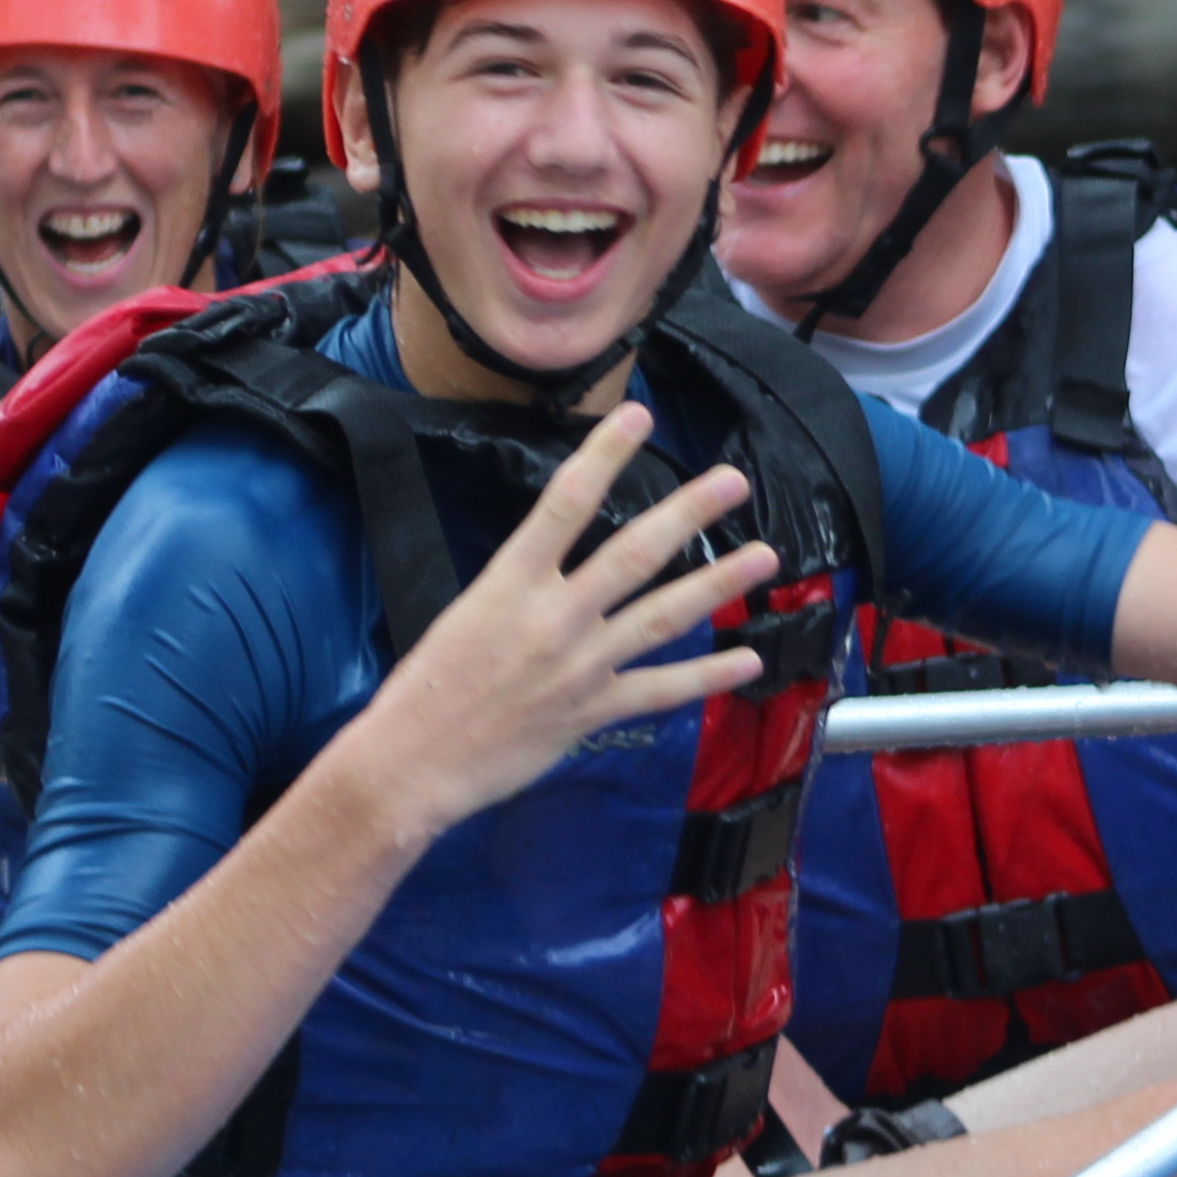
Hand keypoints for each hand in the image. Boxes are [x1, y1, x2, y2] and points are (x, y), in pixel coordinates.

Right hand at [348, 400, 776, 832]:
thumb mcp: (466, 613)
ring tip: (764, 558)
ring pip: (663, 616)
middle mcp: (553, 616)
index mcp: (510, 581)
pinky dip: (708, 676)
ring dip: (719, 585)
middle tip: (732, 482)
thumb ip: (522, 589)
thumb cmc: (427, 684)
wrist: (412, 760)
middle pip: (634, 553)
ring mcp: (580, 665)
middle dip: (689, 513)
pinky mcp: (593, 711)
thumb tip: (562, 573)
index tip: (637, 417)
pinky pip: (662, 689)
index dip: (605, 454)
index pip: (566, 501)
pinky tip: (747, 661)